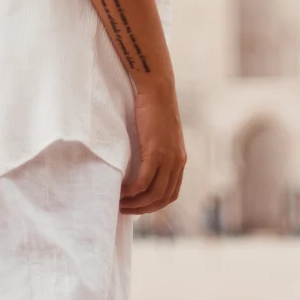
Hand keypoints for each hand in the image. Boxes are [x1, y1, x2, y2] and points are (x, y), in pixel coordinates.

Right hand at [121, 83, 185, 215]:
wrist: (157, 89)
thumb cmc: (153, 108)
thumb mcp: (159, 134)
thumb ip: (157, 151)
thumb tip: (143, 163)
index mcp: (180, 160)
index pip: (171, 194)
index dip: (154, 204)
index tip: (137, 206)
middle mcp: (177, 162)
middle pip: (163, 199)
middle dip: (143, 209)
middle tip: (125, 210)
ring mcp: (168, 158)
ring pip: (153, 194)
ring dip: (136, 204)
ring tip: (120, 203)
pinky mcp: (156, 152)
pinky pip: (144, 182)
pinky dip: (132, 191)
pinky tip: (121, 191)